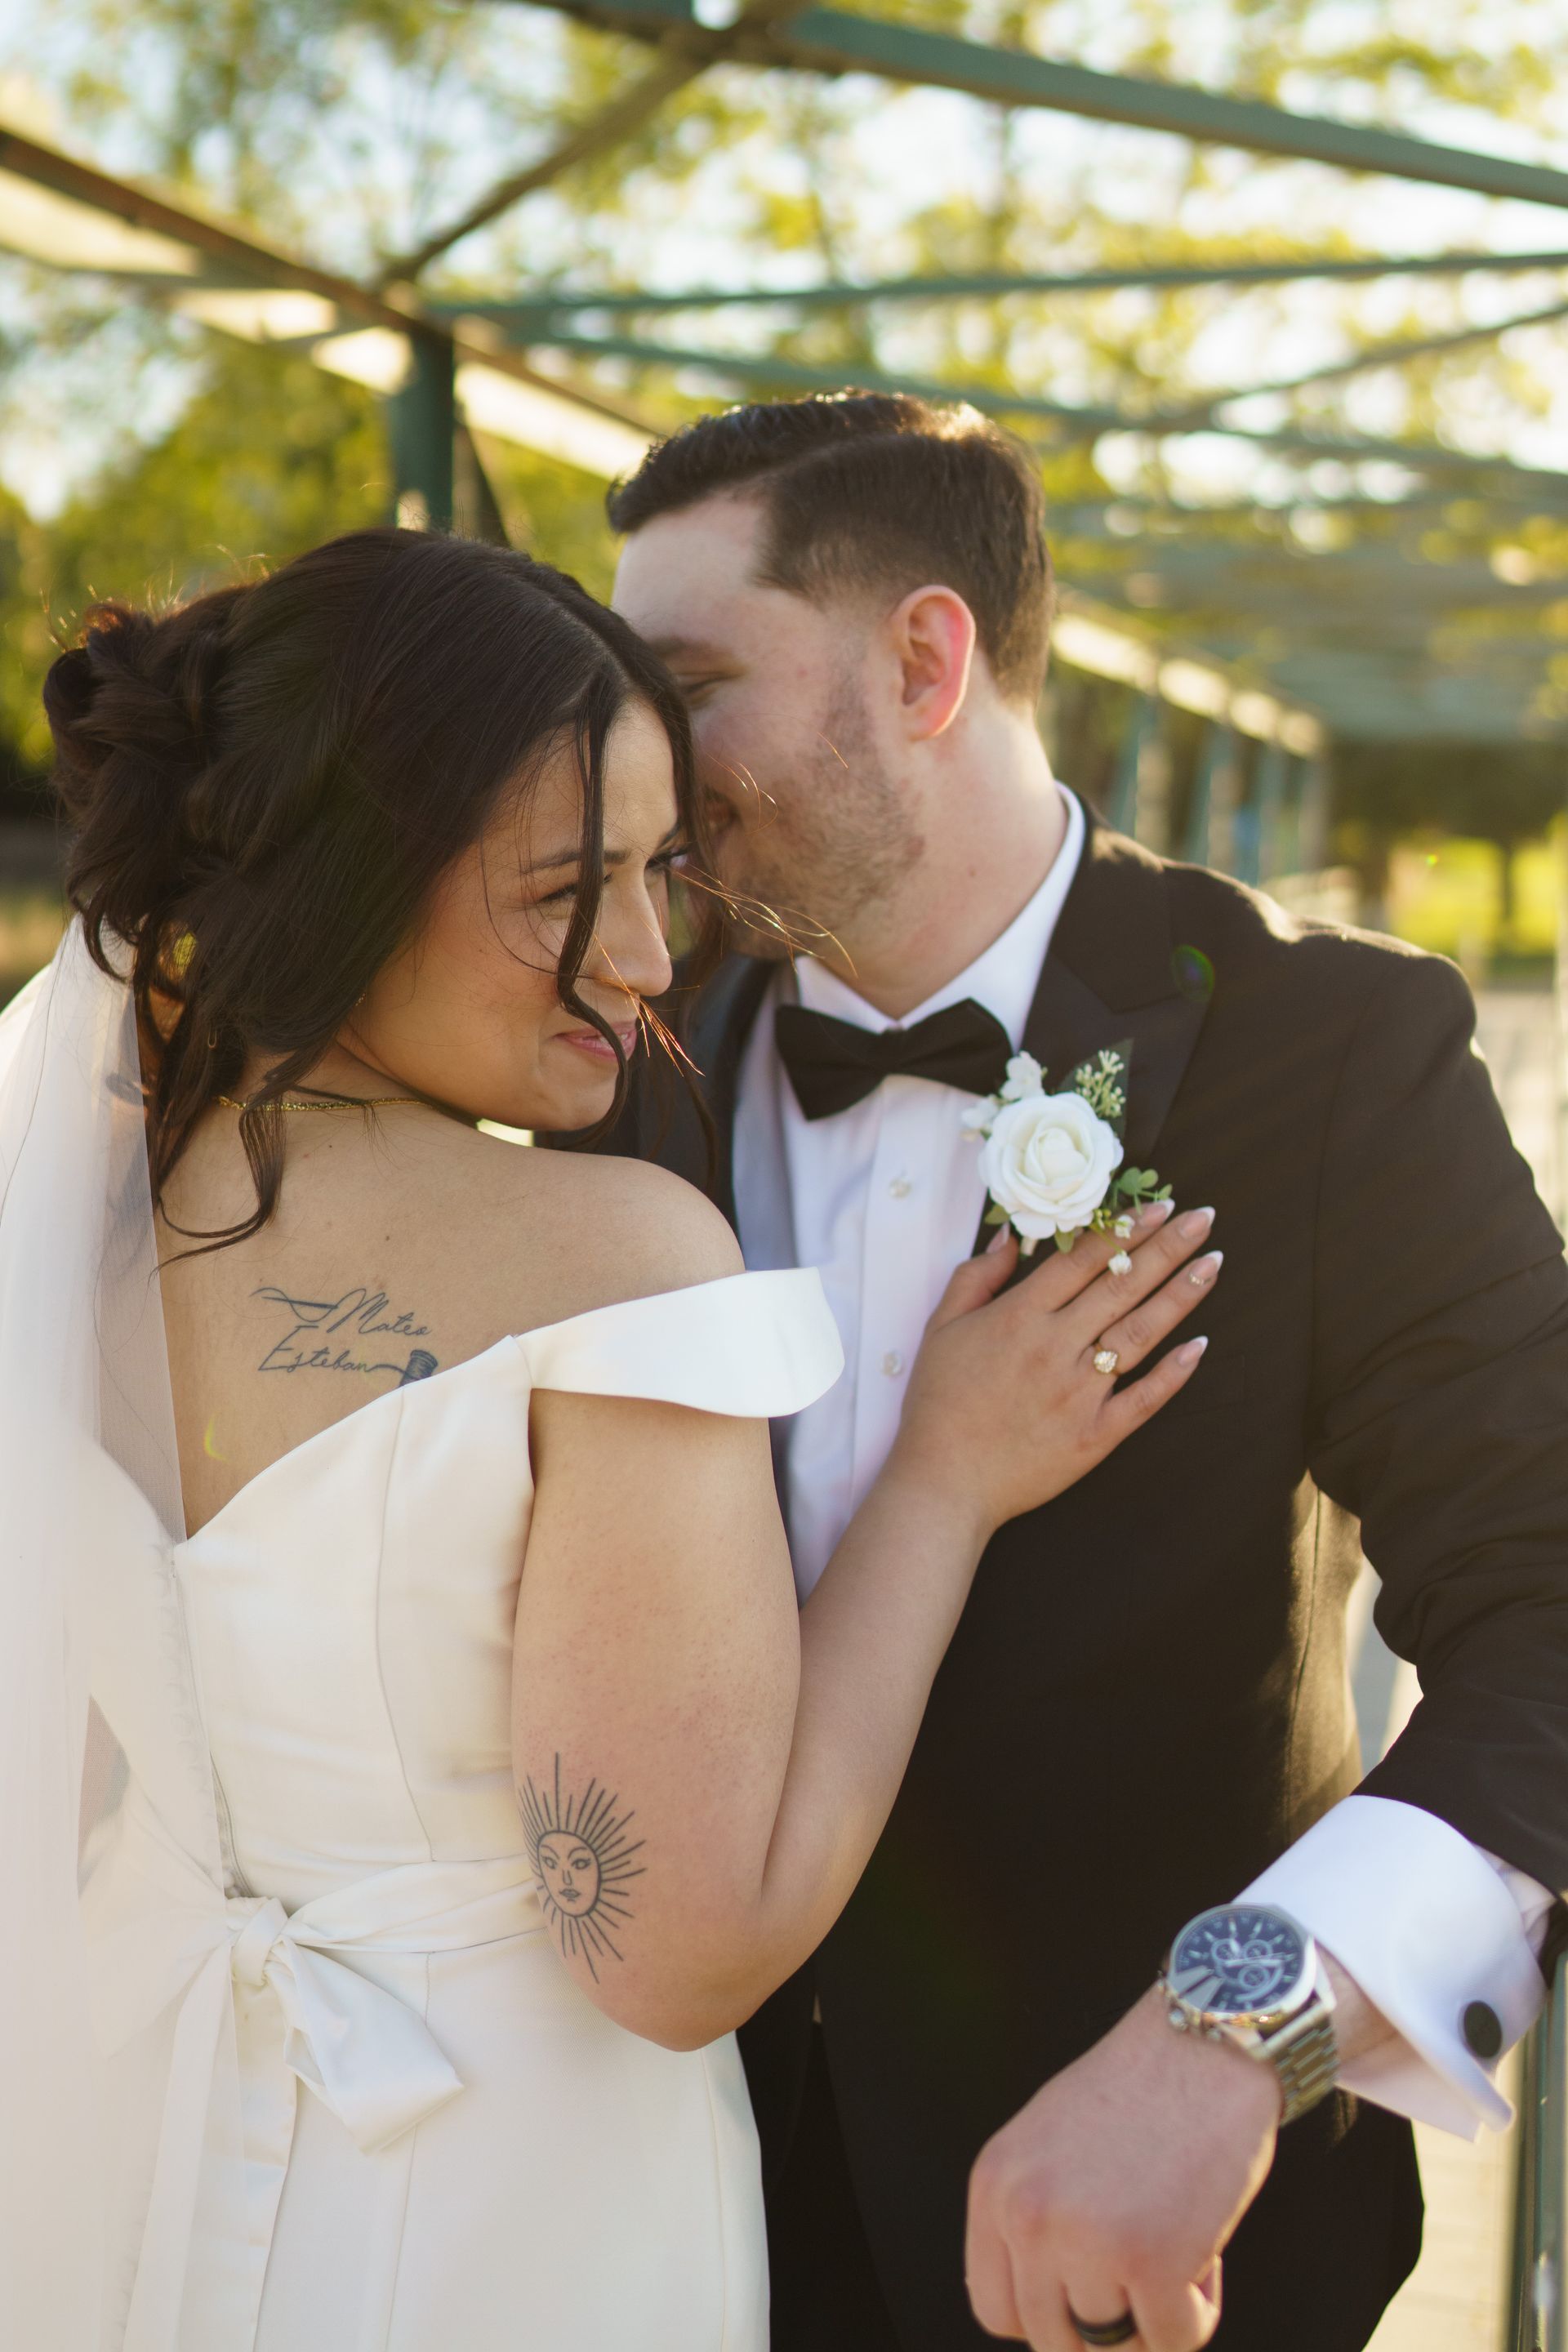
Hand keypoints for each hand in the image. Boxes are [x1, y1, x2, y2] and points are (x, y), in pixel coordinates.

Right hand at [890, 1204, 1220, 1534]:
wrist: (944, 1482)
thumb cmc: (938, 1404)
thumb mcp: (941, 1328)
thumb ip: (977, 1277)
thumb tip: (1013, 1239)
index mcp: (1020, 1317)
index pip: (1083, 1261)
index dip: (1124, 1230)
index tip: (1157, 1207)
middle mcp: (1056, 1347)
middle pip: (1122, 1286)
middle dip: (1167, 1247)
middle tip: (1203, 1218)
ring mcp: (1081, 1392)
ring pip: (1141, 1333)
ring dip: (1180, 1295)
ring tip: (1211, 1264)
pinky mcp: (1096, 1435)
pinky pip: (1144, 1399)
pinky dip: (1174, 1373)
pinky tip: (1200, 1345)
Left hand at [965, 1987, 1278, 2350]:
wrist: (1208, 2040)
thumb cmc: (1143, 2090)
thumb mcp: (1051, 2143)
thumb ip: (1034, 2214)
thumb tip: (1046, 2305)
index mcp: (996, 2185)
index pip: (994, 2308)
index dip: (1049, 2315)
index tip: (1091, 2295)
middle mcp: (1027, 2216)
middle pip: (1052, 2340)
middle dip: (1105, 2326)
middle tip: (1145, 2278)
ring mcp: (1085, 2241)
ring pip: (1114, 2347)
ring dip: (1155, 2318)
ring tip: (1179, 2254)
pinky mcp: (1151, 2260)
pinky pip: (1175, 2339)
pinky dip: (1199, 2313)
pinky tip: (1206, 2254)